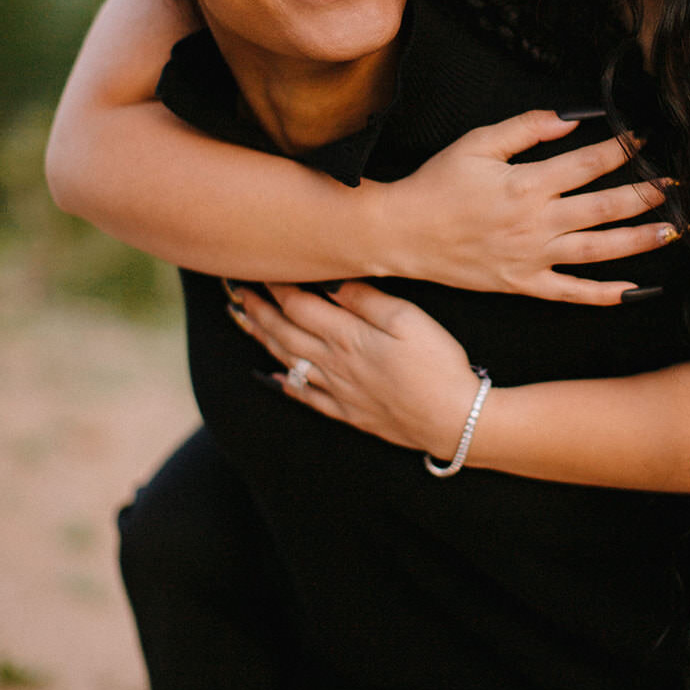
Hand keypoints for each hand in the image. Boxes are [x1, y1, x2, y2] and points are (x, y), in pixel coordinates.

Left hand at [230, 281, 478, 460]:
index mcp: (348, 337)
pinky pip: (306, 397)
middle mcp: (335, 363)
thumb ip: (366, 300)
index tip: (258, 267)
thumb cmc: (438, 365)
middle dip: (258, 309)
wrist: (453, 422)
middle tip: (235, 291)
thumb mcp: (408, 320)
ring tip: (242, 321)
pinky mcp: (350, 412)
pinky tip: (271, 378)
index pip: (300, 306)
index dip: (276, 286)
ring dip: (262, 339)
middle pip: (285, 332)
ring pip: (288, 361)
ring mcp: (339, 391)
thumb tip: (329, 280)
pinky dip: (284, 385)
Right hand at [383, 109, 677, 306]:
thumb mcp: (477, 143)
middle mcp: (536, 223)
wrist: (402, 233)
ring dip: (638, 241)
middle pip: (604, 208)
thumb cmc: (437, 184)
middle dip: (644, 194)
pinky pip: (570, 292)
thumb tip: (570, 120)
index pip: (588, 164)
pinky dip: (602, 294)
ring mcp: (532, 258)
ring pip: (597, 251)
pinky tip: (633, 290)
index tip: (646, 140)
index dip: (621, 150)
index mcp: (527, 185)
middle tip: (677, 187)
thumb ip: (526, 129)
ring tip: (672, 231)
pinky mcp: (522, 284)